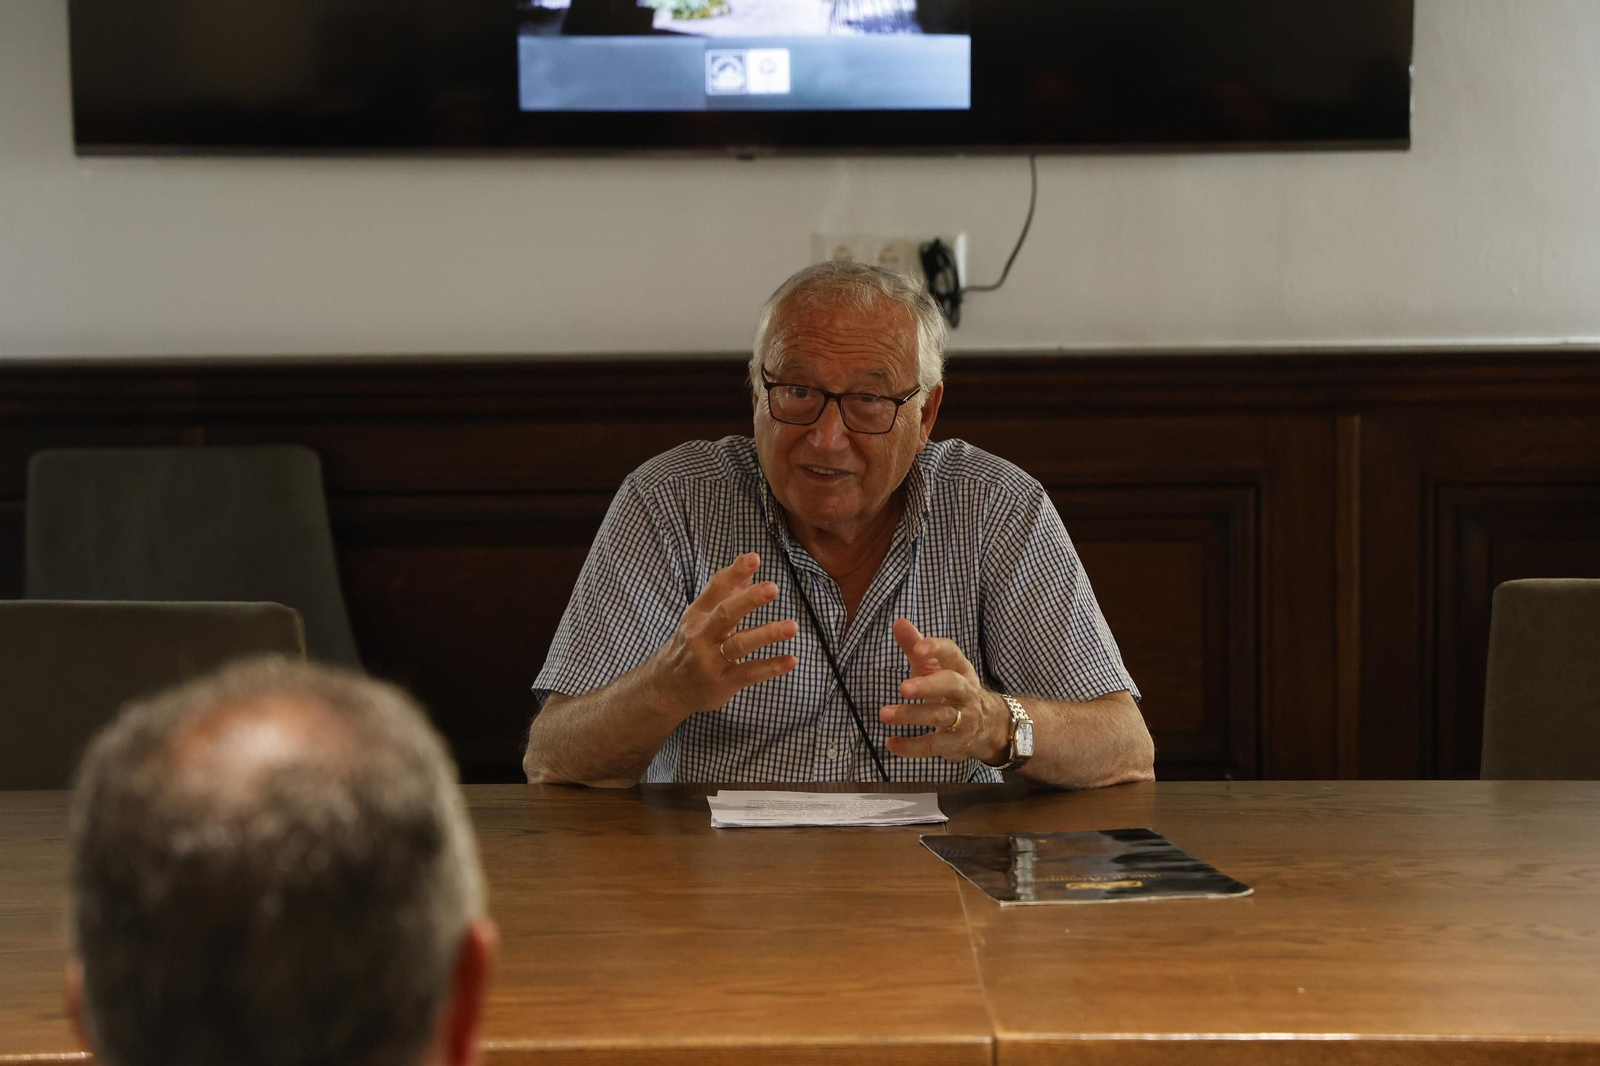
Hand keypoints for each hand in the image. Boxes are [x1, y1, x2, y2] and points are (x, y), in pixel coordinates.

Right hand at [647, 553, 797, 719]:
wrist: (666, 688)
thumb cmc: (691, 645)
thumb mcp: (701, 617)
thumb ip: (726, 589)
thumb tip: (747, 557)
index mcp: (697, 615)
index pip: (715, 589)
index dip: (734, 573)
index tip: (754, 558)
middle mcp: (701, 636)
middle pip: (725, 614)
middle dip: (749, 600)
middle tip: (773, 588)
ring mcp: (711, 661)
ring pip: (739, 645)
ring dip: (766, 634)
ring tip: (792, 626)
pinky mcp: (723, 682)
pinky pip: (749, 673)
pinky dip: (770, 667)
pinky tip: (791, 660)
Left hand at [879, 619, 1008, 764]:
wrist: (988, 725)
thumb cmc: (952, 689)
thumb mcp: (936, 666)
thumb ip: (916, 645)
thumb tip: (899, 622)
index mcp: (960, 668)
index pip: (952, 653)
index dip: (936, 649)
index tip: (918, 648)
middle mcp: (965, 692)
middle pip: (951, 685)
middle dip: (927, 686)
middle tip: (903, 687)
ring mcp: (964, 719)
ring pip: (940, 716)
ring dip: (911, 715)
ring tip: (884, 714)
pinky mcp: (956, 743)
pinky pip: (933, 745)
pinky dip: (911, 746)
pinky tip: (891, 743)